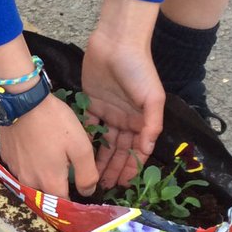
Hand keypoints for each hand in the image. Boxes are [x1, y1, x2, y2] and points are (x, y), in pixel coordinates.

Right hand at [0, 95, 98, 198]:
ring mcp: (15, 170)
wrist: (21, 101)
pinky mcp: (6, 158)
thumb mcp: (80, 146)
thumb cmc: (54, 122)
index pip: (62, 205)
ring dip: (41, 180)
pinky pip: (21, 170)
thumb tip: (88, 192)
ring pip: (31, 184)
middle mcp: (30, 182)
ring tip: (50, 164)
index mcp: (50, 182)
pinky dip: (29, 166)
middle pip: (45, 197)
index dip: (72, 204)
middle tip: (66, 178)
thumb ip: (87, 174)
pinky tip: (35, 152)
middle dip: (56, 193)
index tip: (79, 196)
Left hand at [82, 20, 163, 190]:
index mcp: (143, 119)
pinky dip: (85, 141)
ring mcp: (109, 112)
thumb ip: (152, 124)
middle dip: (113, 169)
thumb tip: (148, 149)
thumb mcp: (153, 97)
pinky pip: (89, 127)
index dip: (131, 167)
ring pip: (104, 143)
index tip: (123, 185)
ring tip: (92, 178)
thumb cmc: (139, 69)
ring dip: (99, 160)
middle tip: (104, 188)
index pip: (137, 150)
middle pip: (120, 150)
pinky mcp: (92, 103)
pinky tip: (79, 156)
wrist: (116, 43)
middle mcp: (127, 119)